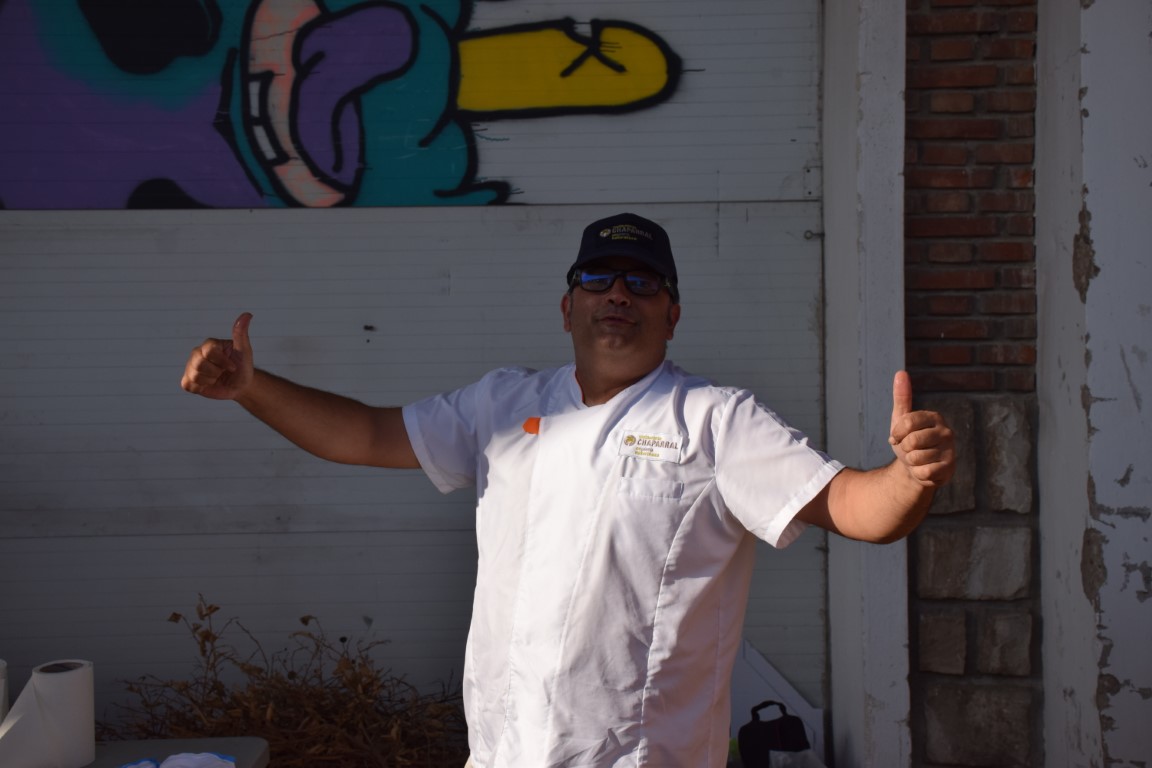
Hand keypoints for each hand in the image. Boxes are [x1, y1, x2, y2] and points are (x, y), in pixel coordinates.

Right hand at [180, 312, 254, 399]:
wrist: (240, 385)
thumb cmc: (242, 366)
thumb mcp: (244, 350)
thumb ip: (241, 333)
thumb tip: (247, 314)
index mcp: (210, 344)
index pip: (209, 351)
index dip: (222, 362)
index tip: (233, 367)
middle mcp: (197, 353)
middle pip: (200, 364)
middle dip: (216, 372)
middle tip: (223, 372)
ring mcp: (191, 366)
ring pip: (195, 376)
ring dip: (210, 381)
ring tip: (217, 377)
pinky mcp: (188, 380)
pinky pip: (188, 385)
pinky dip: (201, 388)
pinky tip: (209, 384)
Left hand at [888, 370, 954, 487]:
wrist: (917, 467)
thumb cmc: (909, 441)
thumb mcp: (901, 419)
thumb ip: (902, 397)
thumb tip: (901, 372)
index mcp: (934, 417)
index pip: (907, 422)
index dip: (896, 433)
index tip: (897, 437)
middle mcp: (946, 432)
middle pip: (912, 441)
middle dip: (904, 448)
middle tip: (910, 449)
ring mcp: (950, 450)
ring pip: (916, 457)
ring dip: (911, 462)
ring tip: (918, 459)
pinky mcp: (949, 468)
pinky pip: (923, 472)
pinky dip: (918, 473)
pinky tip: (924, 470)